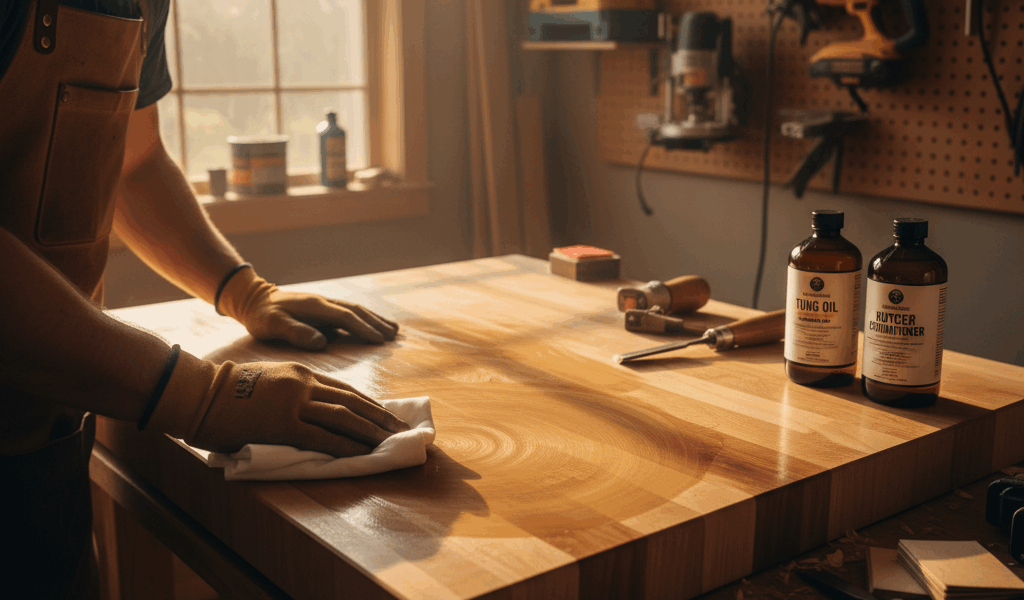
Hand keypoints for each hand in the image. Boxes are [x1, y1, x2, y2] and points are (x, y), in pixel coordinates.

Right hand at [149, 350, 410, 456]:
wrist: (199, 391)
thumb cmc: (225, 389)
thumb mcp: (267, 380)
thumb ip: (289, 392)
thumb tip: (306, 411)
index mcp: (301, 373)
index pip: (345, 389)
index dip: (368, 404)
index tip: (385, 416)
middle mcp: (304, 384)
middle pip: (353, 401)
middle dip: (379, 418)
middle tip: (399, 430)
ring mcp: (295, 403)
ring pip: (345, 417)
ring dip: (371, 431)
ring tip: (390, 442)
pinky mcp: (284, 424)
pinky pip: (323, 437)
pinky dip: (347, 445)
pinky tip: (362, 452)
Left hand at [218, 267, 397, 349]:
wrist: (254, 299)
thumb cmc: (261, 316)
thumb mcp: (272, 325)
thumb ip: (295, 332)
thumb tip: (322, 342)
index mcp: (315, 306)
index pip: (346, 316)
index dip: (364, 328)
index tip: (380, 340)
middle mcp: (323, 303)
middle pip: (356, 311)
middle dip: (377, 323)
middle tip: (395, 336)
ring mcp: (324, 305)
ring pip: (356, 310)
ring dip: (375, 319)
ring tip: (393, 330)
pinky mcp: (323, 310)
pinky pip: (349, 313)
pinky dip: (365, 319)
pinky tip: (373, 325)